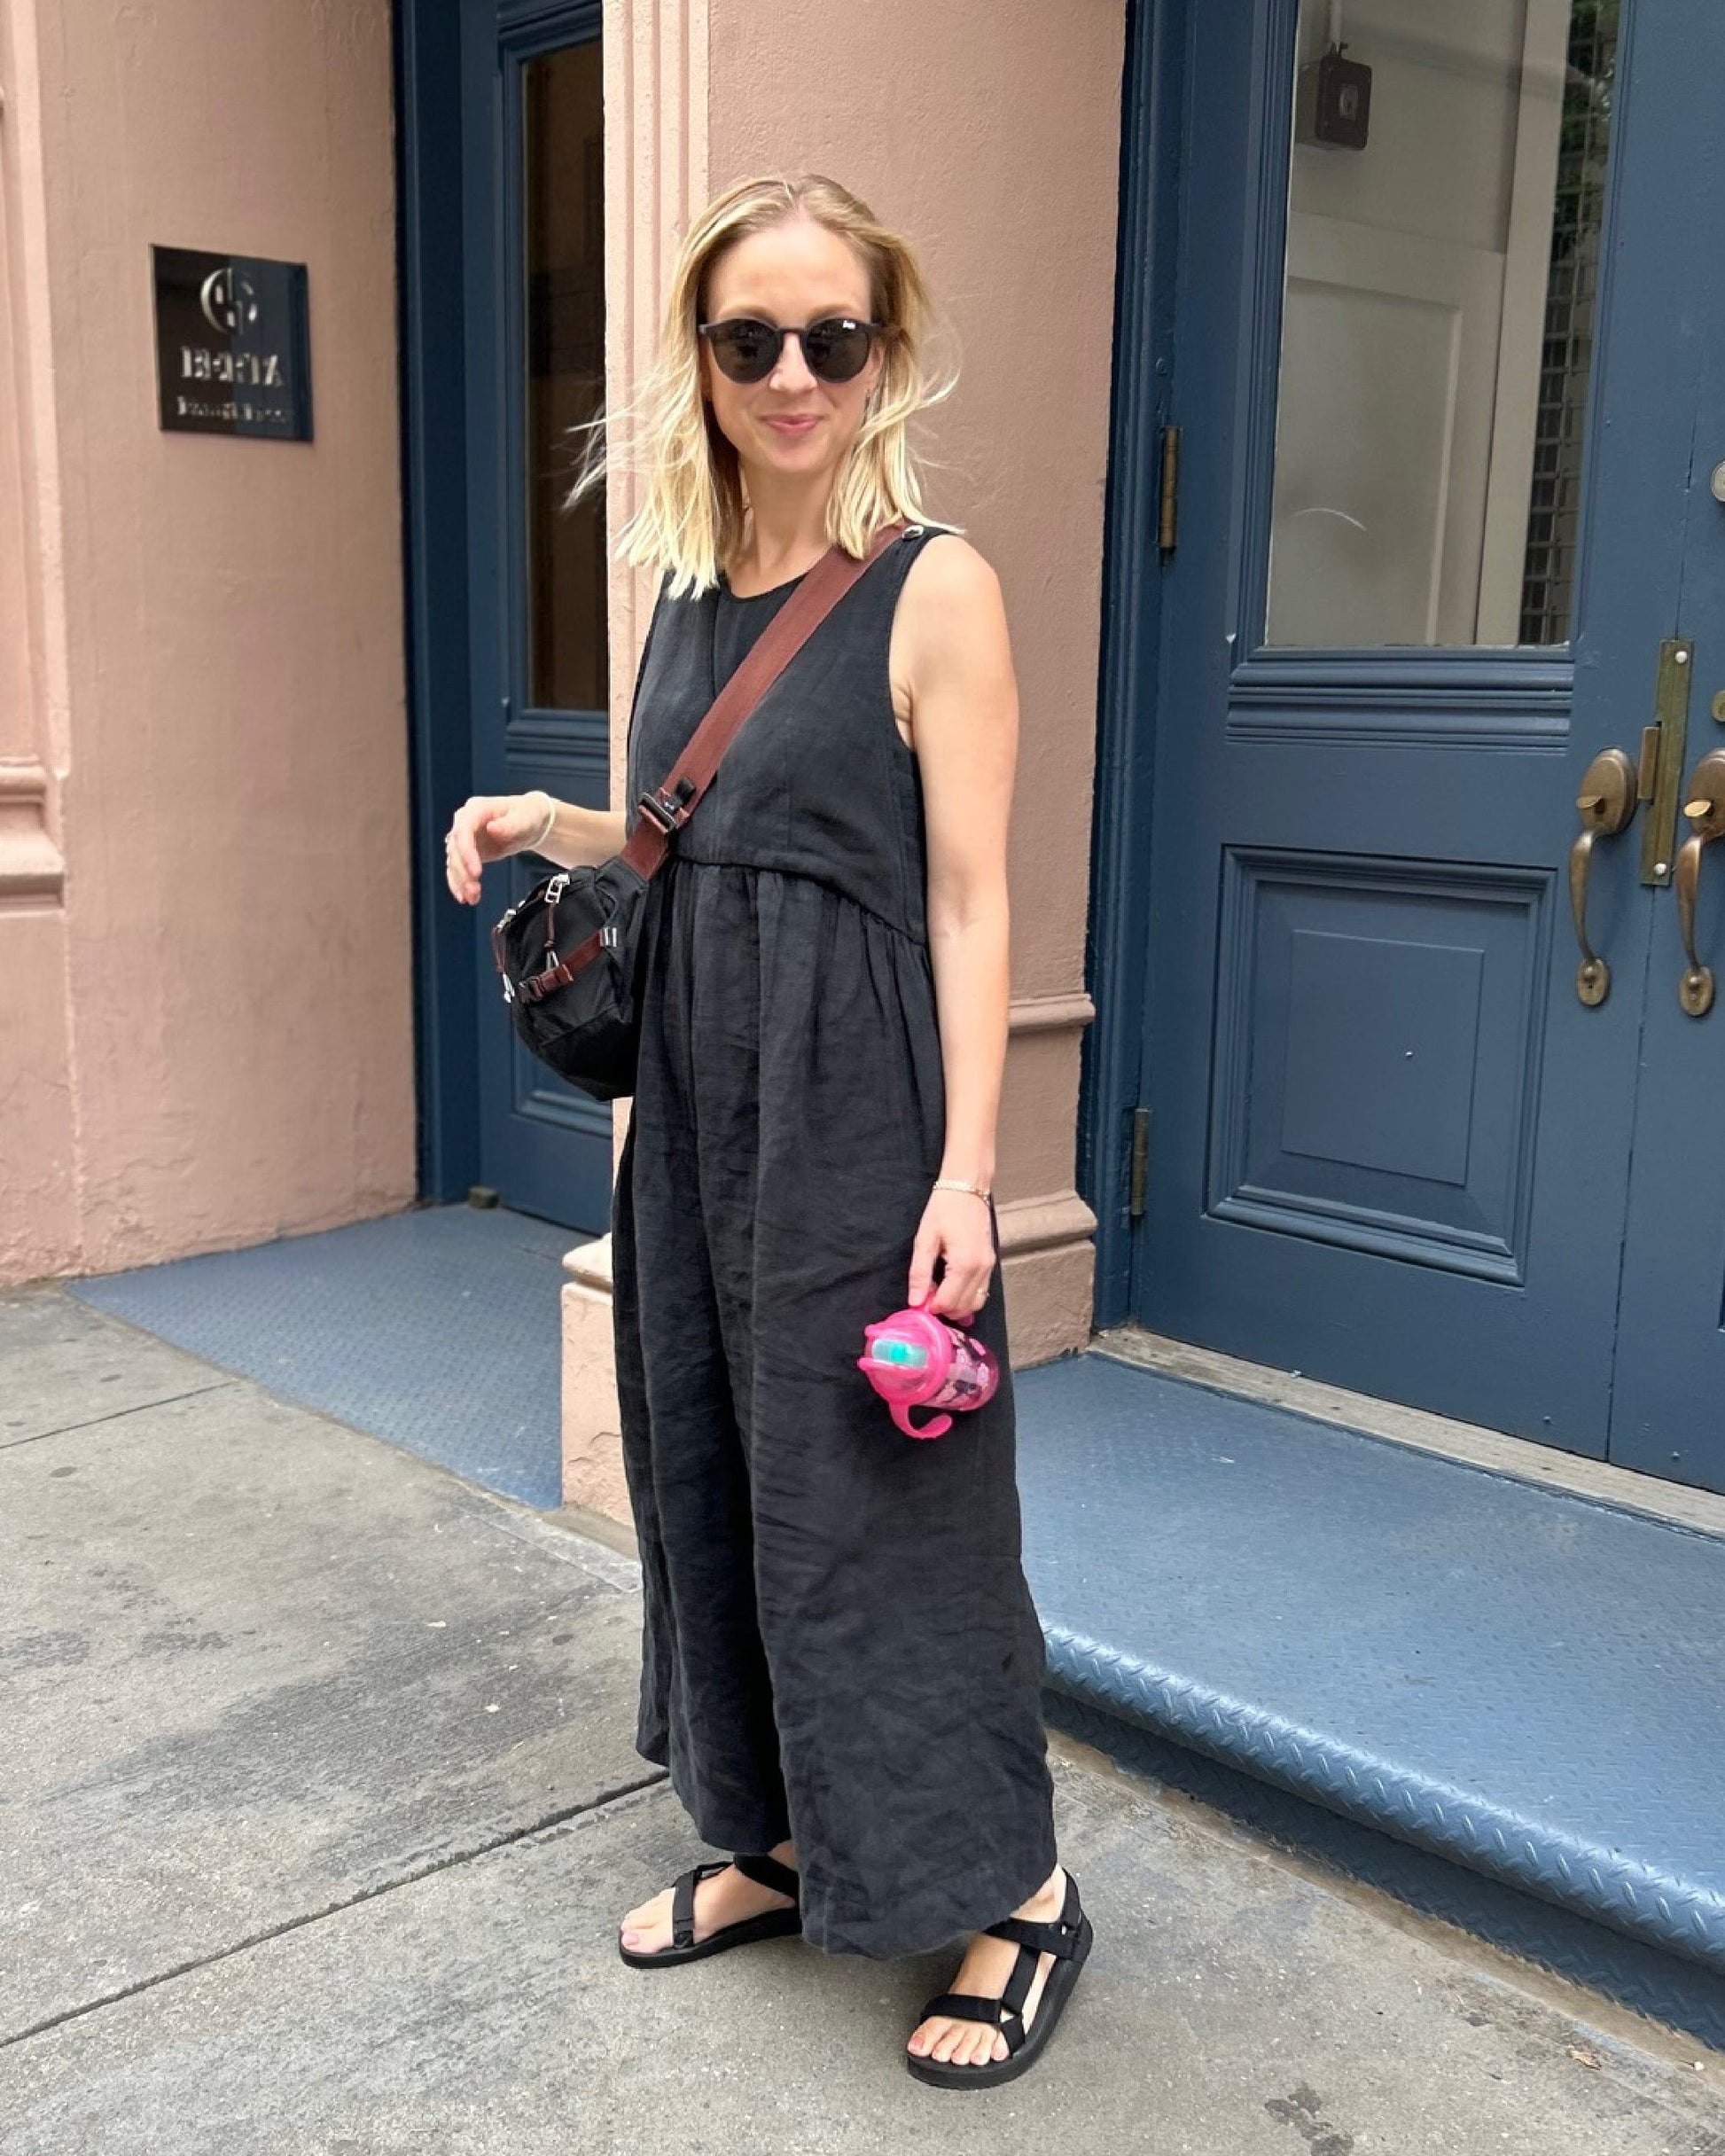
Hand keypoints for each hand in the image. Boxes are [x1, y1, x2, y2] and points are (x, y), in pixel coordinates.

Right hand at [445, 792, 551, 905]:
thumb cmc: (528, 816)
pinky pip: (457, 869)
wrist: (528, 822)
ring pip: (454, 861)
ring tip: (472, 898)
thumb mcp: (525, 819)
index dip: (466, 852)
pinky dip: (459, 883)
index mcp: (476, 809)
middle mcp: (464, 822)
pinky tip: (464, 897)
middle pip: (455, 848)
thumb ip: (510, 825)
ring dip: (461, 881)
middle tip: (474, 891)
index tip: (476, 872)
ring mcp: (464, 838)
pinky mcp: (466, 852)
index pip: (463, 830)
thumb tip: (492, 829)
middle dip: (463, 872)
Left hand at [907, 1187, 994, 1319]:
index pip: (948, 1302)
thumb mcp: (925, 1240)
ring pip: (976, 1303)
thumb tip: (915, 1301)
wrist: (967, 1187)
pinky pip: (982, 1291)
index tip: (919, 1301)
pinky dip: (967, 1297)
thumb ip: (920, 1273)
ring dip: (957, 1306)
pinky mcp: (991, 1263)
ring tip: (939, 1293)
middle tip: (927, 1297)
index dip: (931, 1308)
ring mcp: (990, 1267)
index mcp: (964, 1264)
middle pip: (964, 1307)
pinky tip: (951, 1287)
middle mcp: (981, 1269)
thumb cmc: (944, 1209)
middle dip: (944, 1309)